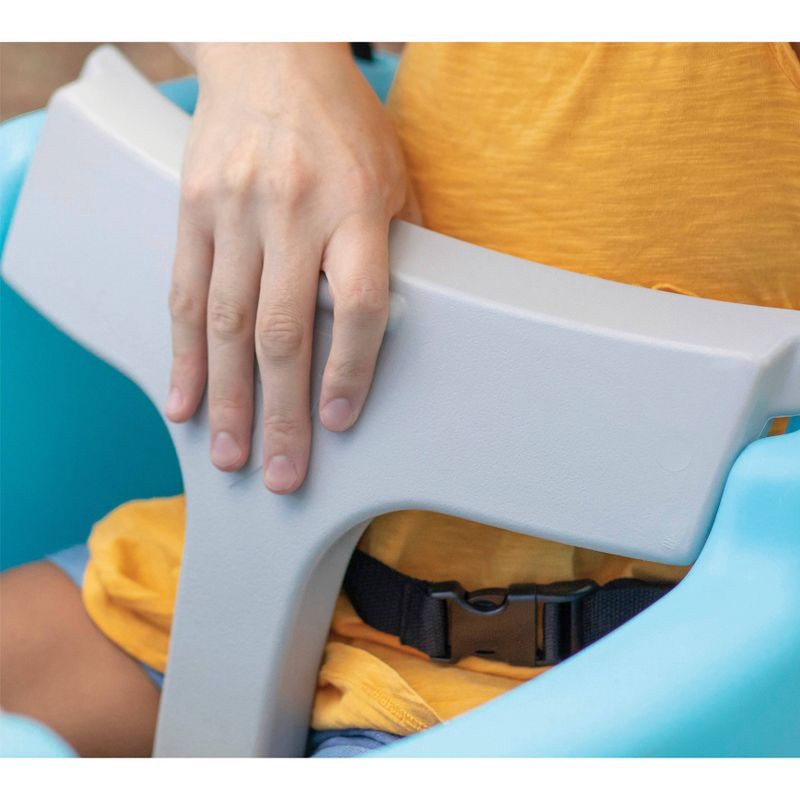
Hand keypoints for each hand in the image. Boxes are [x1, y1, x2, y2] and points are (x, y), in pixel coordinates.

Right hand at [165, 44, 417, 492]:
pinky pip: (182, 292)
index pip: (355, 306)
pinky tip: (184, 401)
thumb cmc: (344, 124)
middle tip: (280, 473)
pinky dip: (182, 354)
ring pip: (224, 323)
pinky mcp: (193, 209)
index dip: (348, 372)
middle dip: (281, 413)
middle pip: (283, 331)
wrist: (271, 55)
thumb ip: (401, 247)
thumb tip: (411, 319)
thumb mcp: (396, 175)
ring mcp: (235, 211)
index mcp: (356, 206)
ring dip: (228, 398)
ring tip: (229, 454)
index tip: (338, 422)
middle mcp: (292, 212)